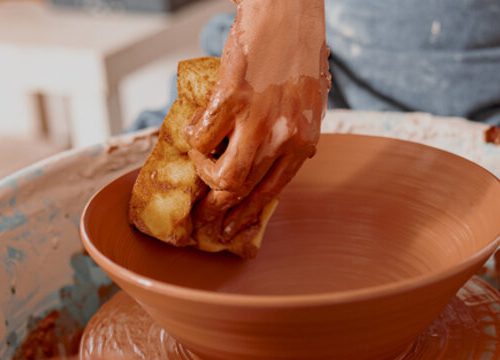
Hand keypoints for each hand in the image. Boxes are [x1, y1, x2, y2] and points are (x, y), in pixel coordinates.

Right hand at [184, 0, 328, 240]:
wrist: (288, 14)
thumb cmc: (297, 54)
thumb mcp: (305, 104)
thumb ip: (287, 136)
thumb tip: (262, 163)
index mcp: (304, 142)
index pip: (271, 193)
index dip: (245, 215)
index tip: (229, 228)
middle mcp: (283, 138)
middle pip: (242, 192)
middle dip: (217, 210)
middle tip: (201, 215)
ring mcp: (257, 121)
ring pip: (222, 176)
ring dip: (205, 173)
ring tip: (202, 157)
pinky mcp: (231, 100)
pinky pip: (201, 138)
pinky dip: (193, 138)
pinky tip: (198, 125)